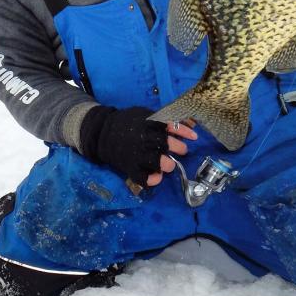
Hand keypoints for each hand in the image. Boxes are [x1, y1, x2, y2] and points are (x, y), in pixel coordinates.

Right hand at [79, 106, 196, 187]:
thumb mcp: (143, 115)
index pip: (169, 126)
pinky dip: (152, 180)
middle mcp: (143, 140)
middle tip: (182, 150)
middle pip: (165, 144)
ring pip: (157, 162)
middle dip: (178, 148)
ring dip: (167, 164)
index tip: (193, 137)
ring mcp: (136, 155)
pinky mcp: (129, 167)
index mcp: (146, 124)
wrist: (101, 133)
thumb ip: (161, 119)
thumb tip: (185, 122)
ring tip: (169, 164)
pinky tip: (157, 177)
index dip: (183, 131)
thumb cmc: (127, 123)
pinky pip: (143, 178)